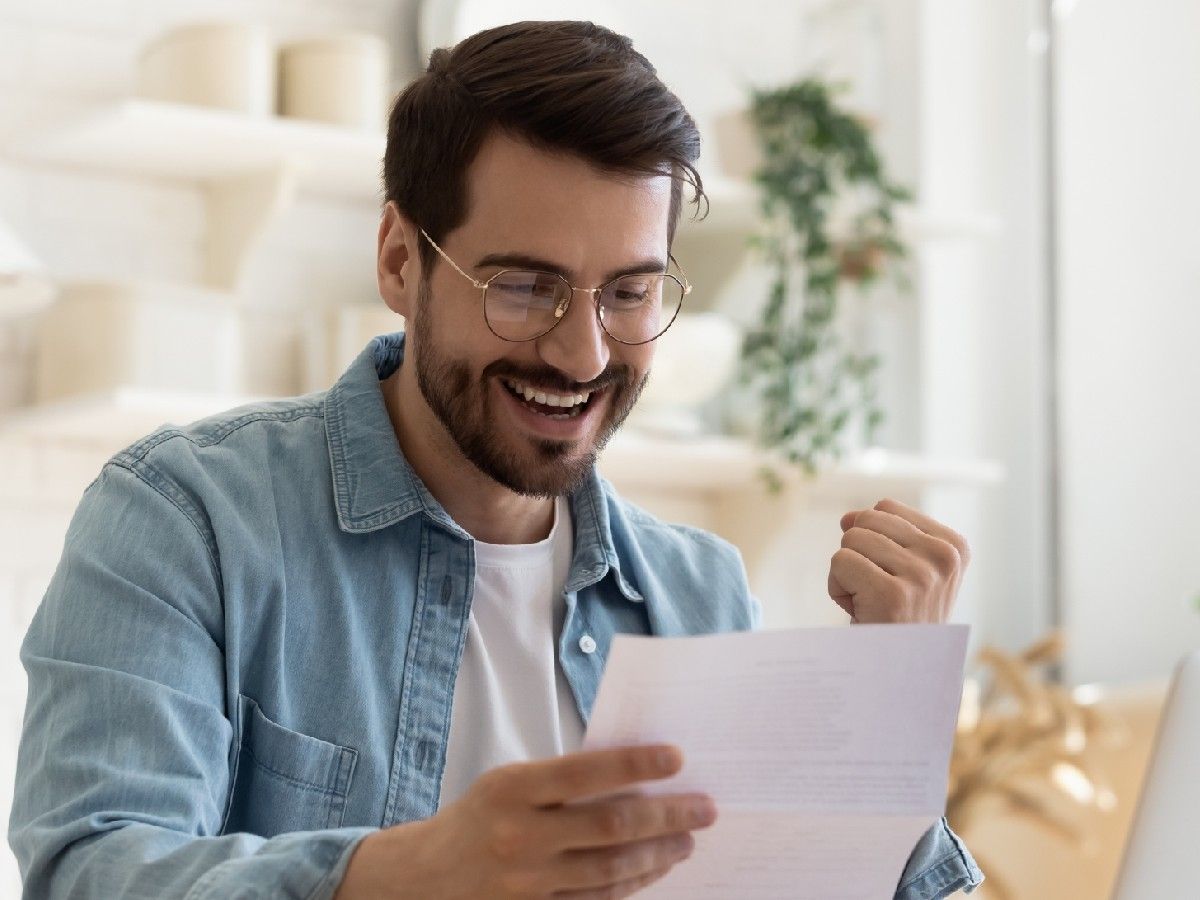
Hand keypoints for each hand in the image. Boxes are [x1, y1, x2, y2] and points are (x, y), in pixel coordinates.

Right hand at [334, 745, 714, 898]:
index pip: (586, 773)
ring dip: (659, 854)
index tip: (677, 758)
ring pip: (612, 870)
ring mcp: (528, 884)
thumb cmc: (478, 818)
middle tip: (705, 808)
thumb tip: (637, 776)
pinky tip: (655, 869)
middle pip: (611, 826)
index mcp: (512, 789)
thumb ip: (563, 780)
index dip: (636, 765)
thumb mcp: (509, 783)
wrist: (422, 879)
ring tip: (688, 839)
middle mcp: (520, 836)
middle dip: (667, 816)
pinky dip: (633, 885)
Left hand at [828, 498, 969, 623]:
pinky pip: (840, 562)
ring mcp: (922, 575)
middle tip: (876, 592)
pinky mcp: (893, 594)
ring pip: (850, 540)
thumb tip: (847, 517)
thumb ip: (880, 534)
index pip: (885, 508)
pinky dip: (836, 587)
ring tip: (870, 603)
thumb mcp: (902, 569)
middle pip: (865, 520)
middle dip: (857, 554)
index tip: (892, 577)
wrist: (902, 676)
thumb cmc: (898, 620)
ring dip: (847, 573)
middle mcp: (944, 557)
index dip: (872, 540)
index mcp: (954, 545)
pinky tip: (858, 610)